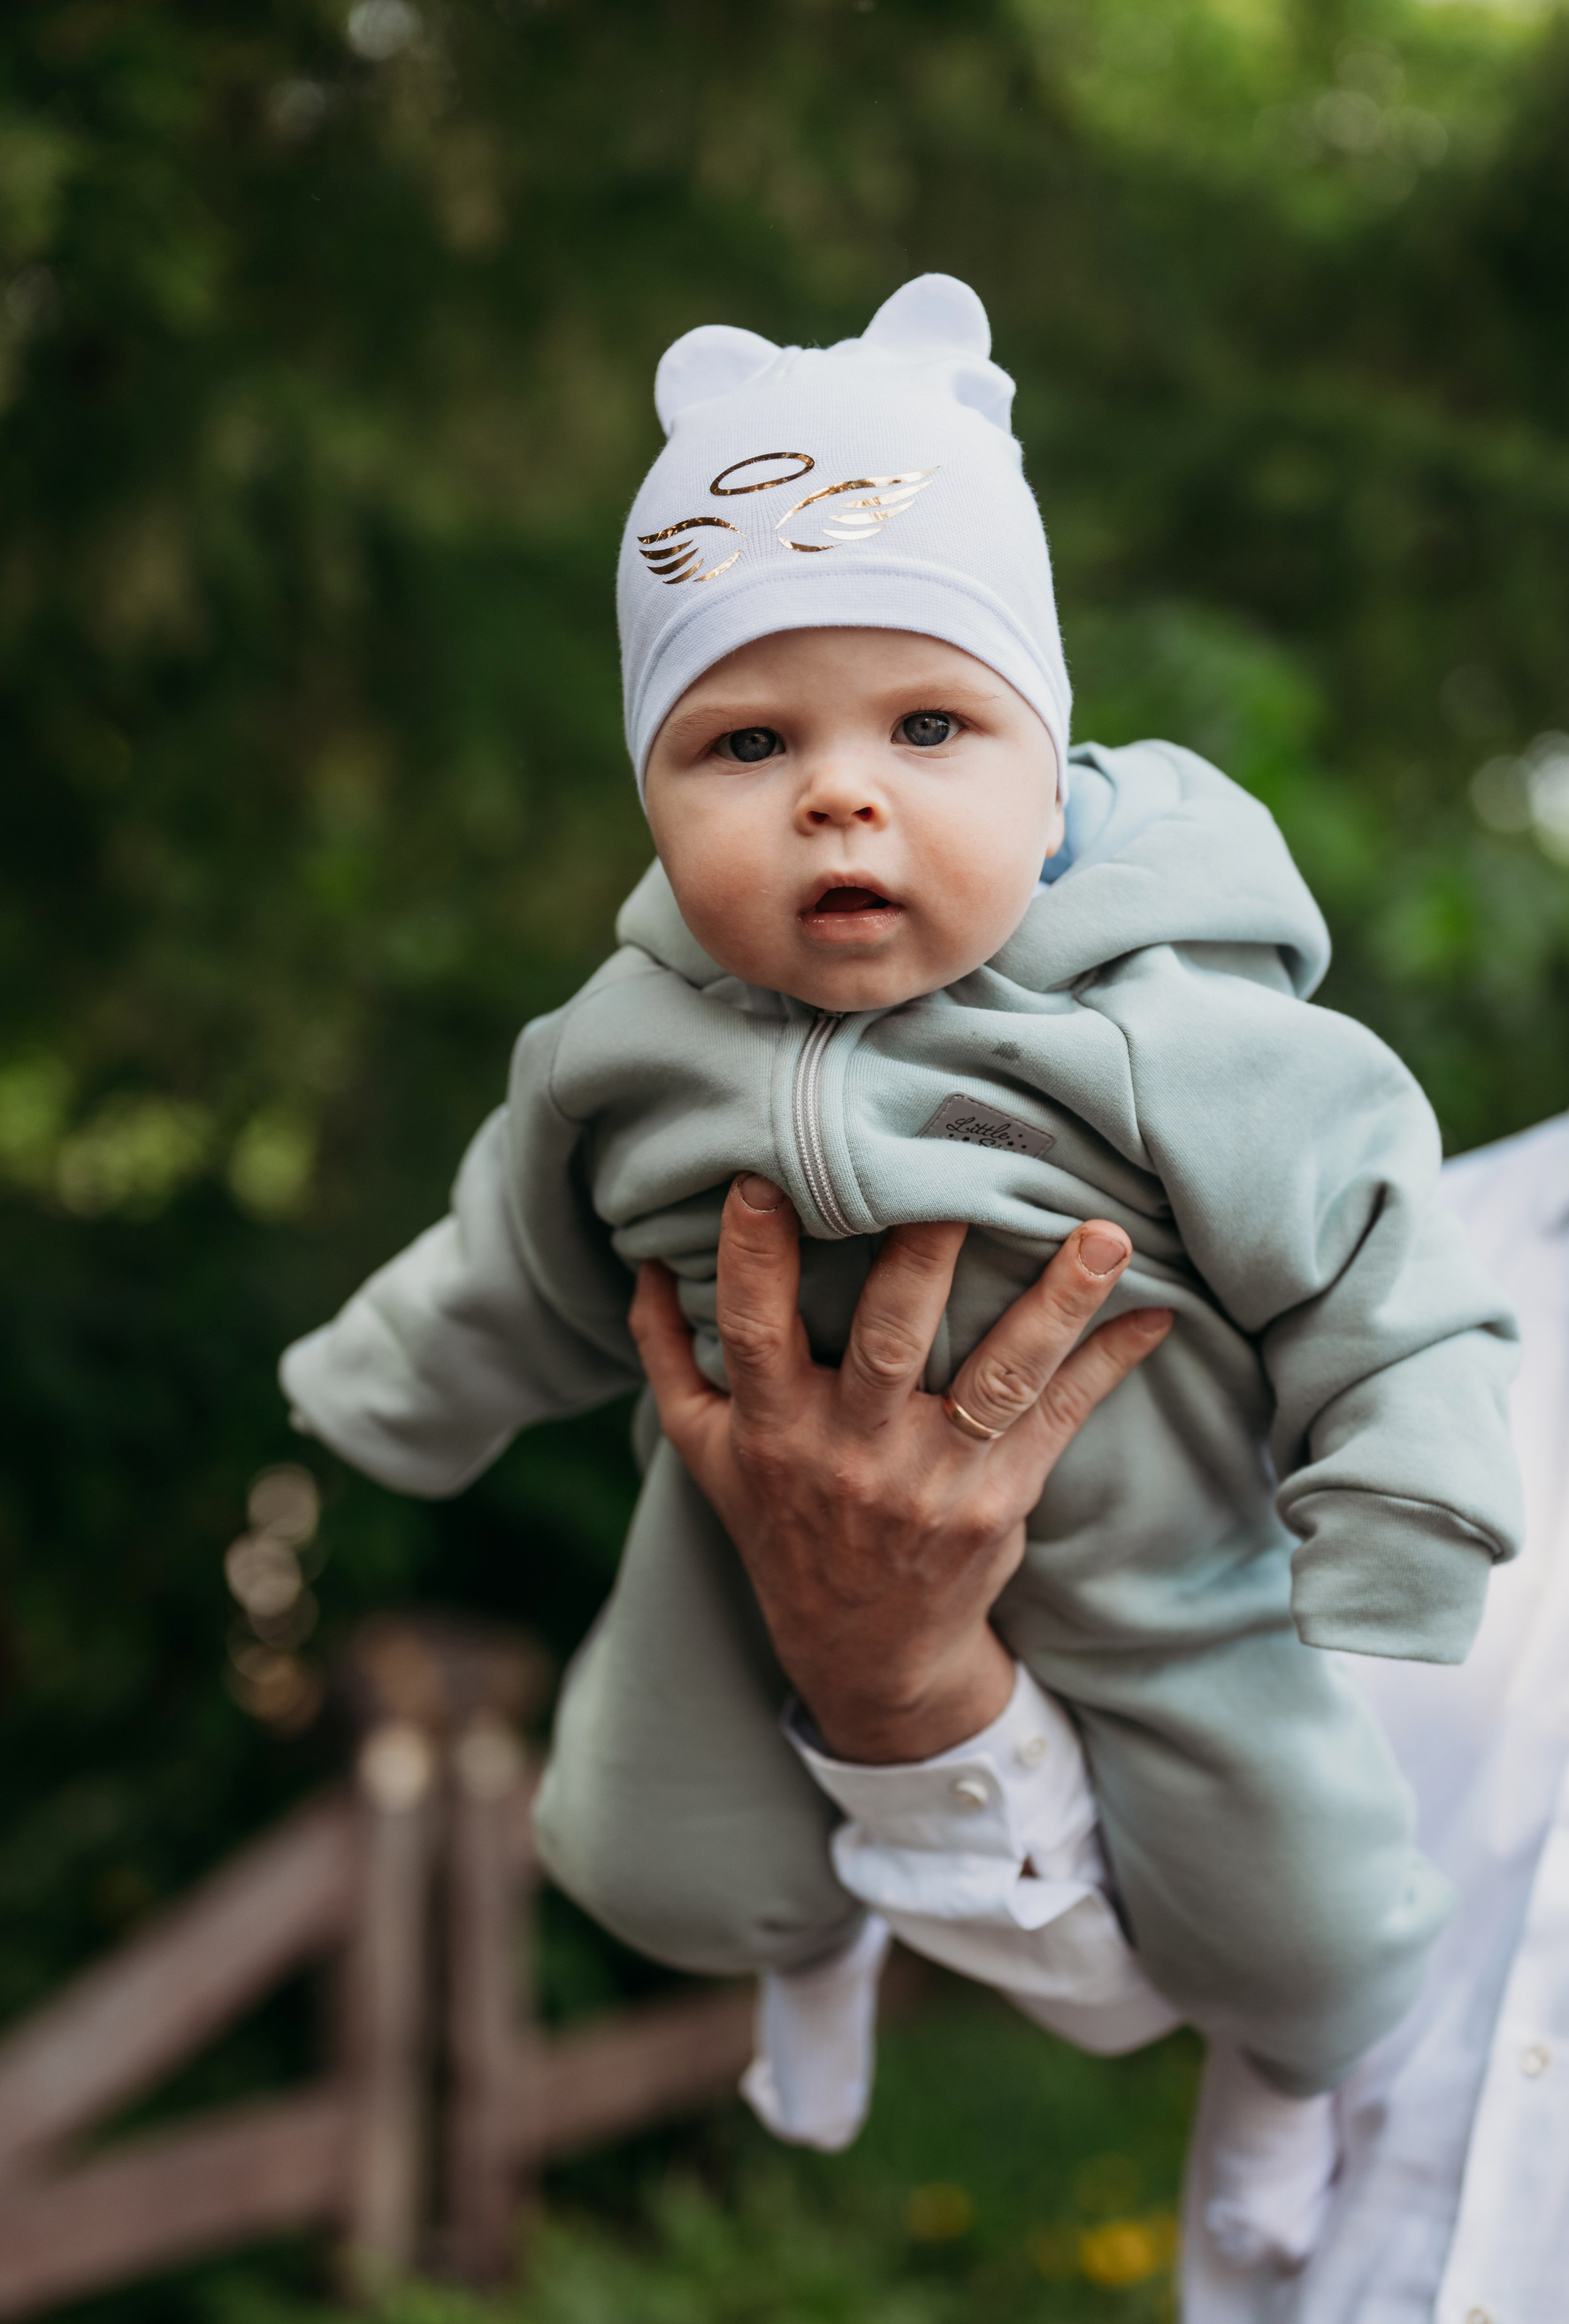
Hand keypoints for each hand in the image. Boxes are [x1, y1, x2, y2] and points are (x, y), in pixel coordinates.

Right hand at [629, 1177, 1171, 1763]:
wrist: (864, 1653)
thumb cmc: (781, 1526)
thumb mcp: (705, 1454)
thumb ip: (670, 1357)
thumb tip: (639, 1259)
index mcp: (774, 1430)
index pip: (754, 1330)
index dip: (753, 1258)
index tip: (764, 1179)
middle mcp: (852, 1451)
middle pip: (887, 1340)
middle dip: (922, 1257)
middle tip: (958, 1172)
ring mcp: (933, 1478)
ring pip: (998, 1377)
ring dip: (1055, 1304)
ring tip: (1104, 1236)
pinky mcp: (1001, 1498)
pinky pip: (1061, 1419)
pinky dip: (1110, 1364)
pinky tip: (1156, 1314)